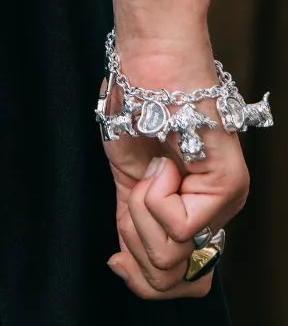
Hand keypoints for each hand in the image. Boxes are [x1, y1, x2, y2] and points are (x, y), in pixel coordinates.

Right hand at [101, 43, 248, 299]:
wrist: (147, 63)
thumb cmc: (136, 105)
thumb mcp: (127, 182)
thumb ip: (134, 226)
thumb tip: (125, 270)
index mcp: (192, 213)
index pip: (173, 282)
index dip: (140, 279)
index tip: (118, 259)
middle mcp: (215, 213)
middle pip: (167, 277)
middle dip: (136, 240)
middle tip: (136, 192)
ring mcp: (226, 202)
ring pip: (170, 254)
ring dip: (143, 211)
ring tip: (150, 170)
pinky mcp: (228, 187)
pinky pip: (179, 226)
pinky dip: (154, 193)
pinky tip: (161, 162)